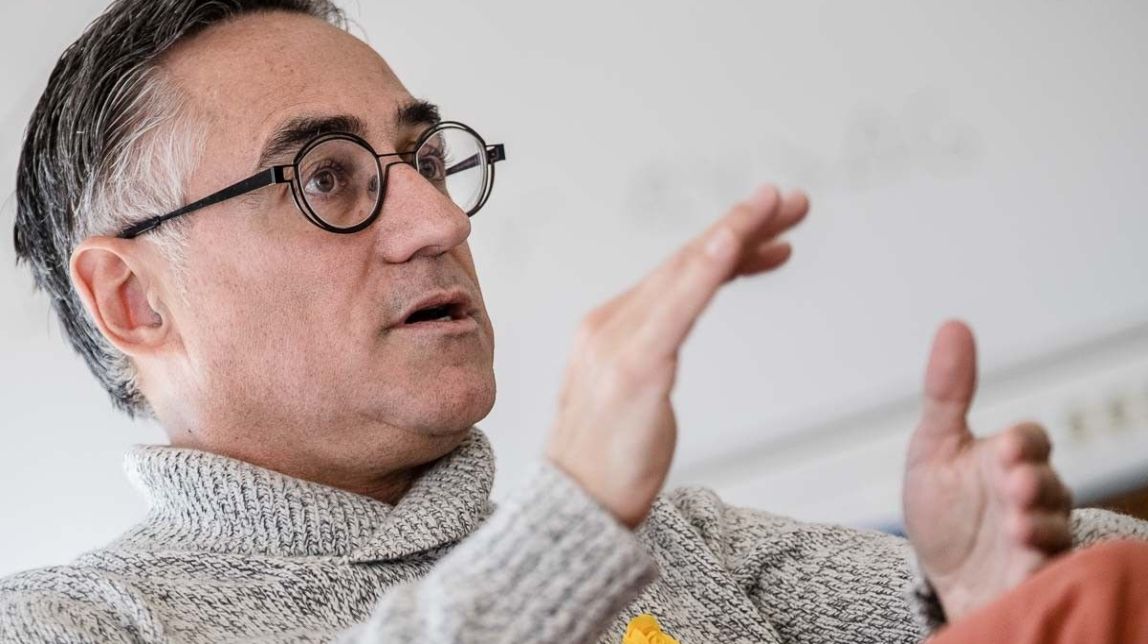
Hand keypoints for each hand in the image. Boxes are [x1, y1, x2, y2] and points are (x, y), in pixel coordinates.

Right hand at [546, 185, 808, 527]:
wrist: (573, 515)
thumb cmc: (608, 464)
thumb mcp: (635, 397)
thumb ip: (649, 356)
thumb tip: (667, 341)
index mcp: (610, 330)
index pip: (677, 274)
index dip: (726, 243)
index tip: (771, 229)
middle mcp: (608, 325)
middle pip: (684, 262)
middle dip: (740, 226)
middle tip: (793, 201)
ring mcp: (616, 344)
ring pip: (683, 272)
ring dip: (734, 232)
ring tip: (782, 208)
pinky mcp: (632, 370)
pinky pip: (675, 308)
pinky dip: (705, 268)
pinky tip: (733, 243)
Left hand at [903, 321, 1073, 621]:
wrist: (939, 578)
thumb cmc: (944, 511)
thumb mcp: (934, 448)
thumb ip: (946, 392)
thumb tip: (953, 326)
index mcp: (1008, 461)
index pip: (1031, 439)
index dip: (1022, 442)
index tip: (1003, 446)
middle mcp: (1032, 496)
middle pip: (1051, 481)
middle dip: (1034, 483)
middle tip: (1014, 484)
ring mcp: (1039, 536)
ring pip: (1055, 526)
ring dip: (1037, 523)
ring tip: (1016, 526)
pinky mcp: (1038, 576)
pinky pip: (1050, 569)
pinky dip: (1038, 563)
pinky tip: (1022, 558)